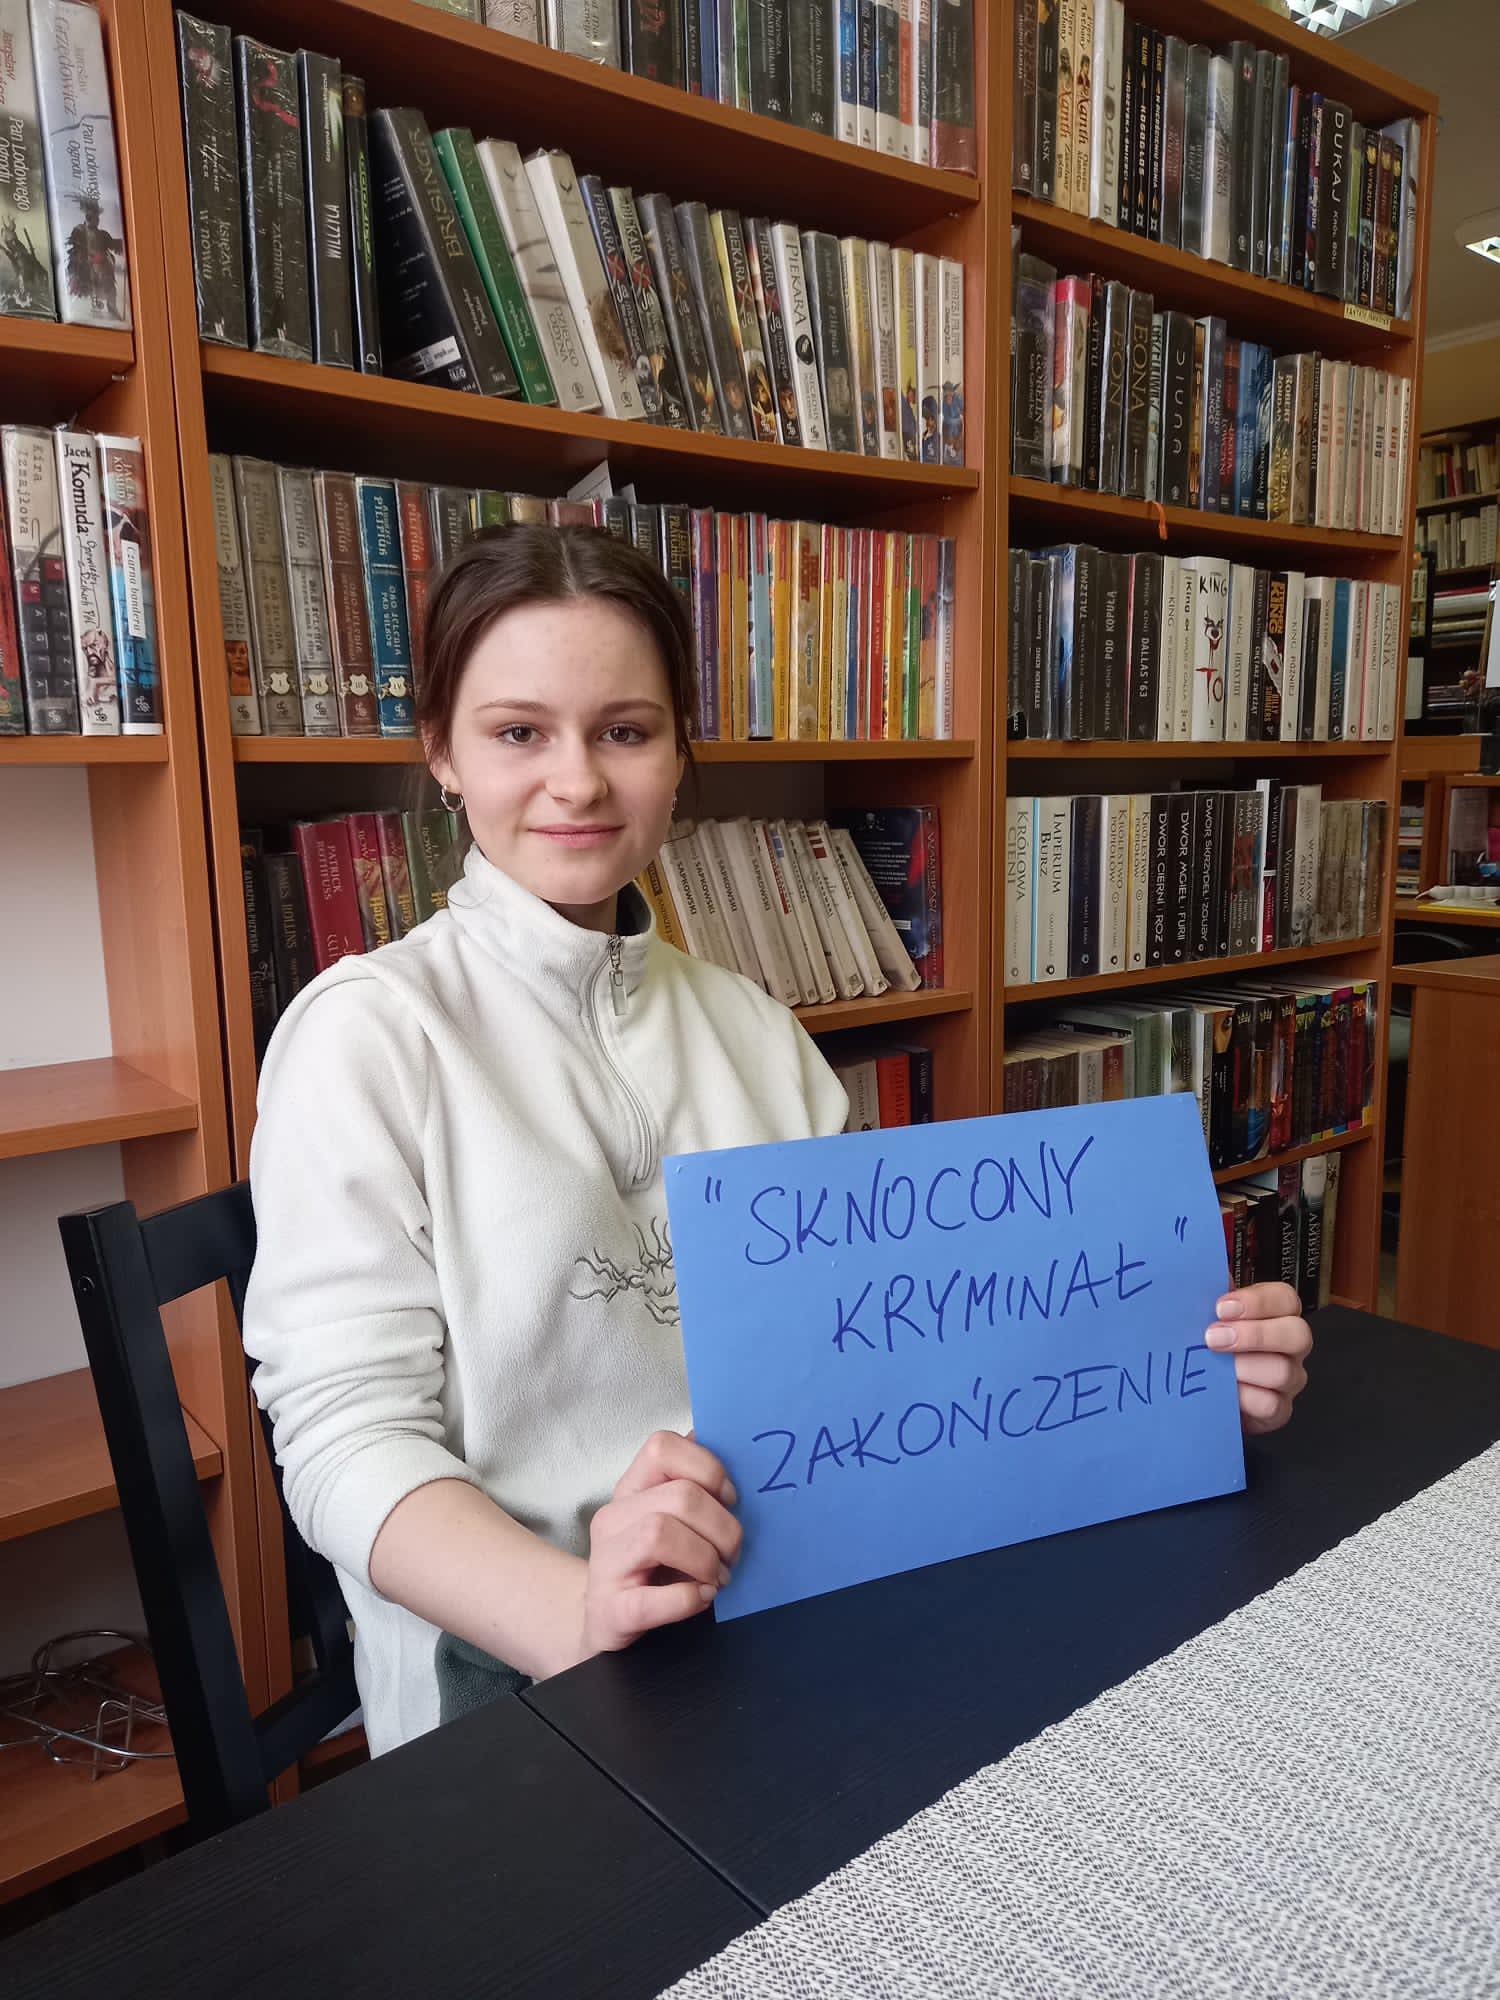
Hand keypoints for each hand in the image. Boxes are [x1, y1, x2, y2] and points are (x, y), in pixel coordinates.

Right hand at [580, 1430, 742, 1659]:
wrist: (605, 1625)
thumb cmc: (650, 1568)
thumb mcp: (668, 1520)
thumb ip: (689, 1484)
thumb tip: (710, 1435)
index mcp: (630, 1490)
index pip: (662, 1447)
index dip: (707, 1467)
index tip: (730, 1499)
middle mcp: (613, 1518)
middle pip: (679, 1495)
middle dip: (722, 1527)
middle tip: (732, 1554)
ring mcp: (606, 1563)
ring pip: (661, 1533)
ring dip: (706, 1559)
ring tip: (718, 1577)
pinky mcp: (611, 1610)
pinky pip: (653, 1599)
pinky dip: (688, 1598)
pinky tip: (702, 1598)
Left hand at [1206, 1282, 1311, 1435]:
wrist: (1204, 1391)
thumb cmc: (1209, 1344)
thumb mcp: (1206, 1314)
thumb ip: (1206, 1292)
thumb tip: (1191, 1268)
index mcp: (1276, 1314)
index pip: (1285, 1298)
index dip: (1257, 1301)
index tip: (1220, 1307)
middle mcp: (1290, 1345)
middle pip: (1297, 1334)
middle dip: (1254, 1335)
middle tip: (1212, 1339)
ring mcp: (1290, 1378)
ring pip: (1284, 1371)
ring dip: (1244, 1368)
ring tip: (1215, 1368)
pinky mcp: (1279, 1410)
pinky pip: (1272, 1405)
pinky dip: (1246, 1399)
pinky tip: (1225, 1394)